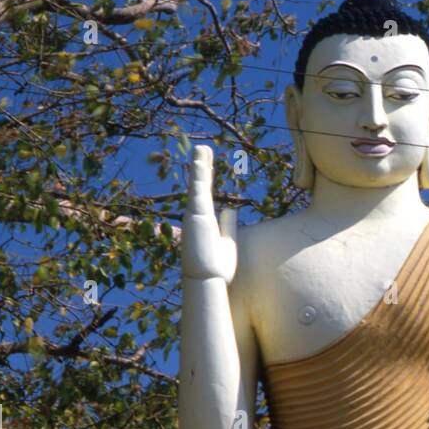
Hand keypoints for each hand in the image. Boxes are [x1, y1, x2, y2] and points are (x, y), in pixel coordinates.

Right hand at [181, 145, 237, 282]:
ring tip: (203, 147)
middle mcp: (197, 216)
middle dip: (203, 167)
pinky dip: (199, 171)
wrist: (207, 281)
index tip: (209, 165)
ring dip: (200, 165)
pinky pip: (198, 188)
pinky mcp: (196, 214)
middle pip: (201, 186)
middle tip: (205, 149)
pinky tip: (201, 157)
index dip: (208, 179)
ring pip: (198, 184)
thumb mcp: (227, 241)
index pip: (207, 195)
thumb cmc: (217, 268)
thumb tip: (232, 209)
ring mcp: (195, 214)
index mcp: (205, 221)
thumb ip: (229, 224)